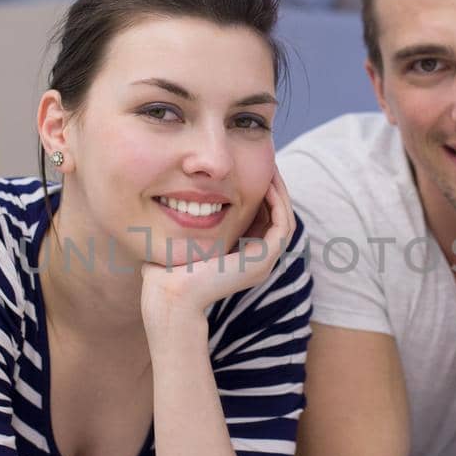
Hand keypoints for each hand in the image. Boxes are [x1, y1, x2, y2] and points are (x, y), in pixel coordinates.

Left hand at [140, 170, 293, 326]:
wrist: (170, 292)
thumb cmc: (170, 269)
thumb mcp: (188, 237)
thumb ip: (194, 221)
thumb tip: (182, 196)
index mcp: (245, 257)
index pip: (264, 219)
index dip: (263, 194)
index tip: (253, 170)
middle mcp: (259, 261)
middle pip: (278, 218)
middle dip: (275, 189)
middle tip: (269, 164)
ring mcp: (264, 262)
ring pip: (285, 219)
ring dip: (280, 193)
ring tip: (271, 170)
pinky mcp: (263, 260)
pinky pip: (282, 226)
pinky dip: (278, 204)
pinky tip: (266, 185)